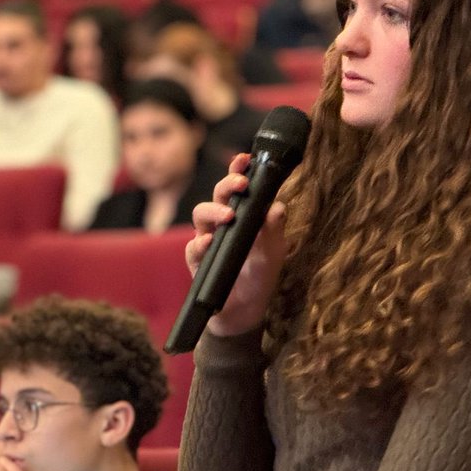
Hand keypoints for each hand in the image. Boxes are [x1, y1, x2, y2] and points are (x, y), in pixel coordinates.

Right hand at [185, 154, 289, 336]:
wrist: (246, 310)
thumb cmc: (260, 275)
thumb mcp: (274, 252)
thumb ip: (274, 229)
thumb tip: (277, 207)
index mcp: (243, 215)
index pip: (239, 188)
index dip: (239, 171)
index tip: (245, 160)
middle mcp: (223, 222)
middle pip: (217, 194)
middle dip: (227, 184)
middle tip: (241, 185)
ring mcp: (207, 240)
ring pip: (200, 214)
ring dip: (213, 212)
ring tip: (228, 217)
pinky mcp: (197, 260)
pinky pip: (192, 248)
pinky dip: (200, 244)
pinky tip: (209, 244)